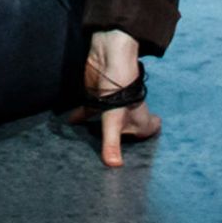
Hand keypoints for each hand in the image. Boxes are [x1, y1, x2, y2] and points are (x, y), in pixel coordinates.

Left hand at [72, 30, 157, 166]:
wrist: (108, 56)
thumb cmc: (120, 88)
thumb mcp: (114, 120)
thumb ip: (111, 143)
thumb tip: (114, 166)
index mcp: (141, 120)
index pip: (150, 130)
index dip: (149, 135)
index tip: (145, 146)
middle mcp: (128, 114)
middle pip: (126, 130)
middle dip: (117, 141)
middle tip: (107, 157)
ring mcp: (113, 106)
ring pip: (106, 122)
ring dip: (97, 131)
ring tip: (86, 145)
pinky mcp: (98, 98)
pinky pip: (89, 112)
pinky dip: (81, 117)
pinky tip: (71, 123)